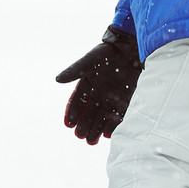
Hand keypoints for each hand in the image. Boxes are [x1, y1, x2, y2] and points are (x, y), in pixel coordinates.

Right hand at [55, 26, 142, 144]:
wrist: (131, 47)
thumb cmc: (107, 52)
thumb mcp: (89, 61)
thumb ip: (75, 71)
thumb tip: (57, 79)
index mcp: (88, 84)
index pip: (77, 102)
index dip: (72, 113)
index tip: (69, 124)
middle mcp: (99, 93)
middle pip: (89, 113)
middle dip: (84, 125)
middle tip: (80, 136)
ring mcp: (112, 97)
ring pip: (102, 117)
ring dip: (96, 128)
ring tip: (91, 140)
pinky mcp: (126, 98)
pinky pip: (118, 114)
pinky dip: (113, 124)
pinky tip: (109, 133)